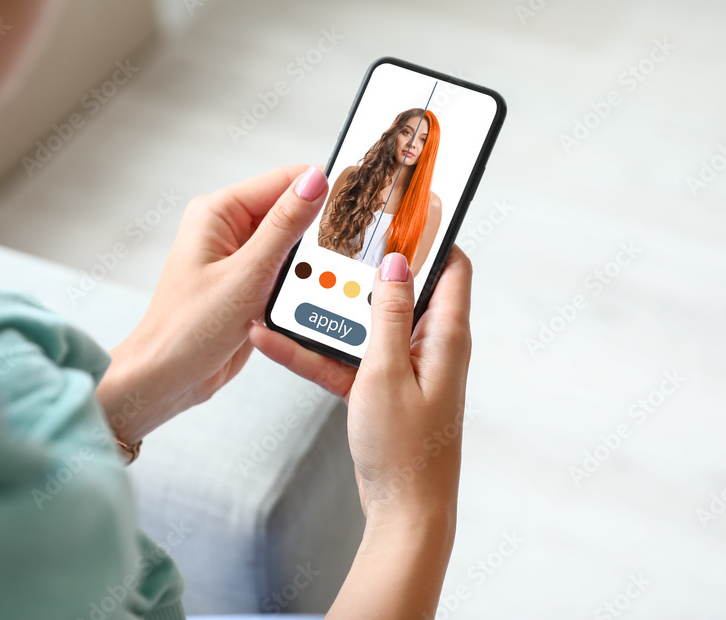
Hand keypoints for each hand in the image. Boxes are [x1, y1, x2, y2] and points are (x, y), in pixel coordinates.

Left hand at [96, 164, 330, 445]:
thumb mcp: (247, 274)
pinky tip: (315, 293)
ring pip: (293, 243)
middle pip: (291, 210)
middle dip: (321, 228)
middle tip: (352, 246)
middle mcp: (227, 229)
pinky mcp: (249, 284)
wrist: (167, 379)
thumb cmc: (186, 330)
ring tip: (333, 274)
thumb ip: (285, 226)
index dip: (322, 188)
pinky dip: (303, 280)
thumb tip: (315, 182)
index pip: (283, 180)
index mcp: (218, 212)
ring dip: (313, 259)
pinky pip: (286, 270)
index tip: (358, 201)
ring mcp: (239, 257)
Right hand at [250, 246, 472, 529]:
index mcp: (445, 336)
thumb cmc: (405, 450)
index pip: (451, 266)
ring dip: (330, 311)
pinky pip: (346, 359)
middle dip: (364, 267)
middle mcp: (430, 346)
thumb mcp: (386, 373)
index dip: (430, 235)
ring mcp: (405, 369)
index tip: (399, 210)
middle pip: (400, 290)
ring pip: (365, 325)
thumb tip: (394, 262)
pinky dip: (317, 351)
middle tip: (329, 241)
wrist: (402, 513)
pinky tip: (275, 341)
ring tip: (290, 288)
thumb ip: (386, 315)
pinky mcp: (381, 390)